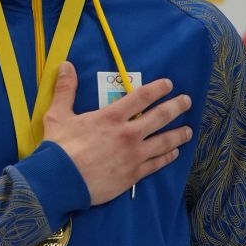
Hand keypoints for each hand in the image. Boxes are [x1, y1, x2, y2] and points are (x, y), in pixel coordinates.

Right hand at [42, 62, 191, 204]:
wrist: (60, 180)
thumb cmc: (59, 147)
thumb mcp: (58, 114)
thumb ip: (65, 89)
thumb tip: (66, 65)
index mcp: (111, 116)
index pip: (141, 97)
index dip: (158, 89)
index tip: (169, 84)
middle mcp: (128, 133)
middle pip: (160, 117)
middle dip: (176, 107)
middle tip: (187, 101)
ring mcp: (134, 155)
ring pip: (164, 142)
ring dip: (178, 134)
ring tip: (188, 131)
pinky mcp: (133, 175)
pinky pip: (156, 164)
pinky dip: (167, 157)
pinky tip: (174, 153)